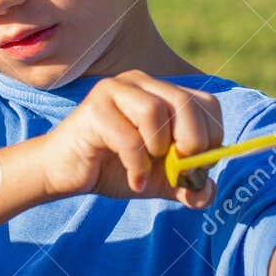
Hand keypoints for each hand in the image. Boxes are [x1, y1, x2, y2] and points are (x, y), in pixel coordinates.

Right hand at [40, 70, 222, 207]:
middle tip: (178, 170)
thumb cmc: (113, 168)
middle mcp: (141, 83)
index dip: (212, 137)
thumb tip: (207, 192)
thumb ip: (187, 186)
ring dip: (159, 149)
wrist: (63, 173)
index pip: (207, 103)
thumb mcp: (159, 180)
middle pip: (186, 102)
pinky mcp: (94, 107)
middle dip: (193, 144)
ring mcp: (116, 90)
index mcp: (162, 92)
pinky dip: (138, 165)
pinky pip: (130, 136)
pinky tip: (134, 180)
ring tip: (147, 168)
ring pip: (156, 111)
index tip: (195, 166)